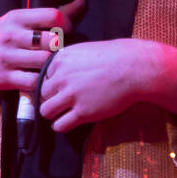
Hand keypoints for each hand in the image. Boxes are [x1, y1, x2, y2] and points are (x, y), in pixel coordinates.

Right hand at [0, 0, 85, 94]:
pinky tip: (44, 76)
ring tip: (54, 63)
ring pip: (44, 61)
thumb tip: (81, 3)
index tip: (66, 30)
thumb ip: (51, 14)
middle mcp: (11, 36)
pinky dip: (42, 81)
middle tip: (60, 49)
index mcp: (17, 18)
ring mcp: (8, 57)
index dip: (66, 23)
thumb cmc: (5, 36)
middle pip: (50, 40)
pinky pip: (33, 81)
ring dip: (53, 64)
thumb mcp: (21, 20)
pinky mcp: (6, 77)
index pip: (52, 15)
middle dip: (59, 45)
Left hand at [39, 39, 176, 132]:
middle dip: (51, 99)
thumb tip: (59, 75)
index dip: (53, 85)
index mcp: (60, 60)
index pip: (43, 78)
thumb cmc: (115, 57)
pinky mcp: (82, 112)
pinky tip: (71, 121)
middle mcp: (61, 77)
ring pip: (45, 111)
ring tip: (64, 113)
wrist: (135, 68)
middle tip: (64, 102)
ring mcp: (71, 95)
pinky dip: (62, 126)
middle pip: (41, 95)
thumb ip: (69, 62)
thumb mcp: (85, 51)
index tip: (64, 88)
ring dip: (53, 114)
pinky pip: (59, 125)